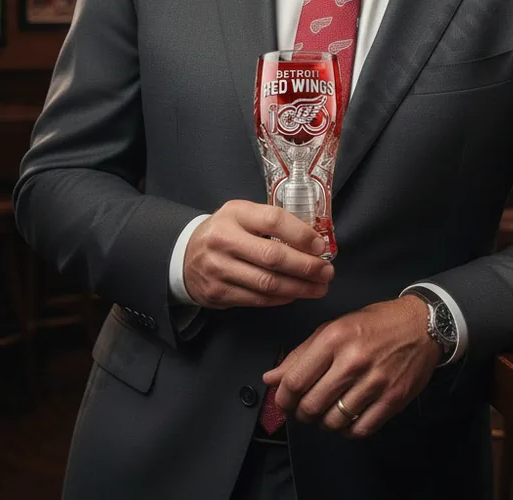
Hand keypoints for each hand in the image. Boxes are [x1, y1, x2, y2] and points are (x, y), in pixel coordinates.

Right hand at [183, 200, 333, 308]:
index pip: (273, 220)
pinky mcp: (218, 293)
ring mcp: (219, 269)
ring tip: (319, 287)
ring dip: (299, 287)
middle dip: (306, 267)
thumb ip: (272, 222)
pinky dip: (281, 298)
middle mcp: (224, 240)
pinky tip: (296, 294)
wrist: (184, 254)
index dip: (301, 234)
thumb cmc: (226, 230)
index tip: (321, 245)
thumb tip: (313, 239)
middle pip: (273, 257)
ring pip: (267, 283)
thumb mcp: (243, 214)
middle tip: (327, 271)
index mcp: (235, 214)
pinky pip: (257, 299)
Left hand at [261, 296, 441, 438]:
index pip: (295, 382)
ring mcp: (376, 381)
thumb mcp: (335, 327)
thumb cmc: (376, 324)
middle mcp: (354, 360)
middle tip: (307, 407)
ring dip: (325, 422)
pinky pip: (360, 429)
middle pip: (311, 406)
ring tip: (329, 410)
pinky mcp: (393, 398)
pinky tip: (349, 415)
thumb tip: (271, 378)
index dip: (283, 398)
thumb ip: (301, 354)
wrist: (422, 324)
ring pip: (334, 422)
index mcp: (335, 338)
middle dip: (302, 413)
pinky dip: (349, 429)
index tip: (285, 400)